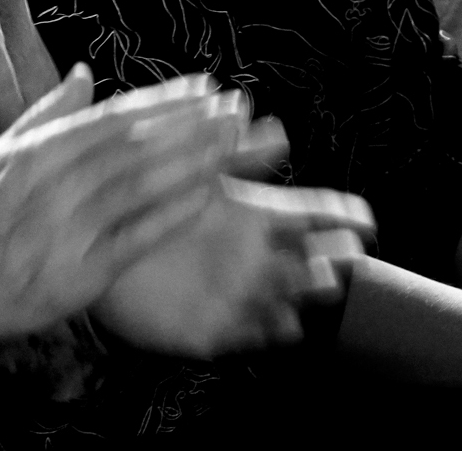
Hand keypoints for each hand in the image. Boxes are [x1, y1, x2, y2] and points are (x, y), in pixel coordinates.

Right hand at [0, 65, 249, 346]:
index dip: (164, 100)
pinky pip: (136, 238)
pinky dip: (171, 217)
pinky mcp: (81, 272)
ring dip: (191, 163)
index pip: (113, 116)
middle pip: (136, 146)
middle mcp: (56, 183)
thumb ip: (46, 113)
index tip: (205, 86)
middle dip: (191, 125)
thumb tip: (84, 71)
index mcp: (39, 150)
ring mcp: (69, 227)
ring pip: (141, 186)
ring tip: (233, 144)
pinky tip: (206, 198)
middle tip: (236, 110)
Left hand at [95, 177, 375, 358]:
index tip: (366, 221)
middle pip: (310, 259)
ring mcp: (234, 294)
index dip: (342, 217)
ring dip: (306, 294)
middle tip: (348, 254)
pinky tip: (287, 326)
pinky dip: (269, 332)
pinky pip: (245, 335)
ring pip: (285, 298)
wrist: (95, 245)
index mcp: (253, 217)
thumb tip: (277, 126)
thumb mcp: (192, 170)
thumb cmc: (147, 202)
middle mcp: (252, 258)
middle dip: (334, 258)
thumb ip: (233, 152)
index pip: (311, 215)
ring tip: (321, 283)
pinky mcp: (207, 329)